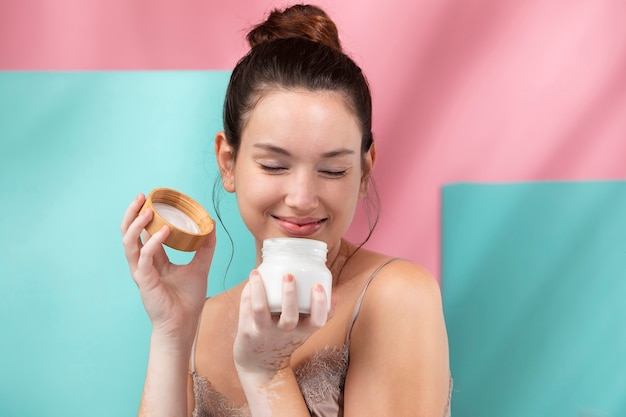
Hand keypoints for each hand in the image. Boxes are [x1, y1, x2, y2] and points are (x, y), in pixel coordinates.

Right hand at [121, 194, 215, 340]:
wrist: (184, 324)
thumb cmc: (188, 299)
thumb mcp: (200, 266)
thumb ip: (205, 246)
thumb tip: (211, 224)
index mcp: (153, 260)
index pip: (143, 232)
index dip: (144, 215)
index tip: (152, 198)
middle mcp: (143, 264)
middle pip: (129, 233)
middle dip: (132, 214)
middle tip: (142, 197)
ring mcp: (141, 272)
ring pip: (129, 243)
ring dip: (137, 225)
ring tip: (149, 211)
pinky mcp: (145, 281)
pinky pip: (144, 257)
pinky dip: (153, 243)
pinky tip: (165, 231)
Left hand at [233, 270, 331, 379]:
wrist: (260, 364)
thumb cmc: (286, 339)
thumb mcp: (306, 331)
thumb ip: (322, 314)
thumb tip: (334, 294)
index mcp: (302, 332)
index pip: (317, 322)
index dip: (320, 305)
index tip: (318, 286)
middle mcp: (284, 334)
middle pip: (289, 317)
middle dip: (289, 295)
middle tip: (289, 275)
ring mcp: (264, 333)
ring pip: (260, 311)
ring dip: (259, 290)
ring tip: (257, 273)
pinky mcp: (248, 331)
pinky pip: (246, 309)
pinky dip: (248, 293)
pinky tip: (251, 279)